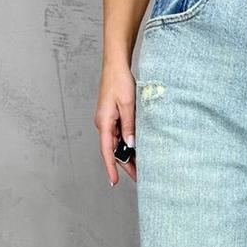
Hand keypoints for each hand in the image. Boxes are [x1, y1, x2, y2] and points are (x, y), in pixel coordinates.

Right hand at [94, 62, 136, 186]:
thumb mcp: (128, 105)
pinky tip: (138, 149)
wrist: (116, 65)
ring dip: (128, 154)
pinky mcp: (113, 117)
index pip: (107, 151)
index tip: (114, 181)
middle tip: (140, 178)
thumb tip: (131, 145)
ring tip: (143, 166)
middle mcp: (103, 124)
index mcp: (104, 122)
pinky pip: (120, 134)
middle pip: (114, 150)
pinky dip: (128, 143)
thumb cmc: (120, 81)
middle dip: (125, 165)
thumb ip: (129, 126)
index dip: (111, 167)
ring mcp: (108, 121)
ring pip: (118, 143)